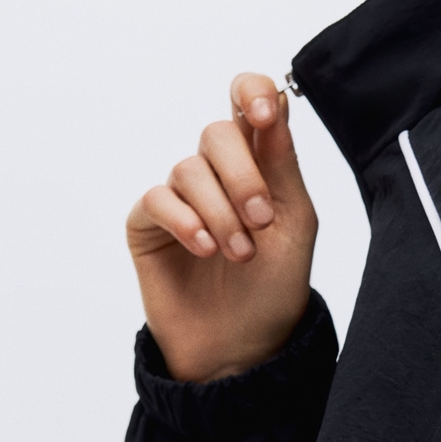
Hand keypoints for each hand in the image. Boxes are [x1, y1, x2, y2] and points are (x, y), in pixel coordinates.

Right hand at [127, 74, 316, 381]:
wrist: (242, 347)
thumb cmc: (273, 287)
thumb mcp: (292, 223)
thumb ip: (280, 164)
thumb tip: (274, 102)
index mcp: (258, 164)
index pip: (247, 101)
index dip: (251, 94)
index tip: (265, 117)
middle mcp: (216, 173)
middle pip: (217, 133)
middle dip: (242, 176)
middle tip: (260, 221)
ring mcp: (180, 196)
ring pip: (189, 169)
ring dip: (220, 213)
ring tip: (239, 254)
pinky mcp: (148, 224)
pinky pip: (158, 198)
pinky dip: (186, 221)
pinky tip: (205, 249)